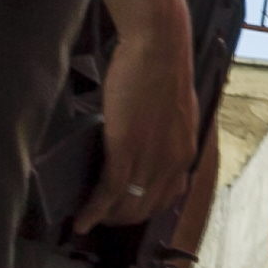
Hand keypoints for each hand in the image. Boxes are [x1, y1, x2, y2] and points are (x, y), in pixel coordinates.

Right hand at [76, 22, 199, 232]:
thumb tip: (149, 139)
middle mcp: (173, 162)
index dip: (144, 209)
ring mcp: (150, 158)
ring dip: (106, 218)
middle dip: (122, 219)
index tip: (126, 210)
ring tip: (89, 220)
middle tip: (101, 218)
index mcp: (185, 152)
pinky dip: (94, 210)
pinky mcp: (126, 149)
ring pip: (127, 205)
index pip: (167, 197)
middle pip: (146, 208)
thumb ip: (165, 131)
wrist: (158, 47)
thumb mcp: (172, 109)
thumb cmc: (162, 67)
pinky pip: (110, 191)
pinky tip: (81, 219)